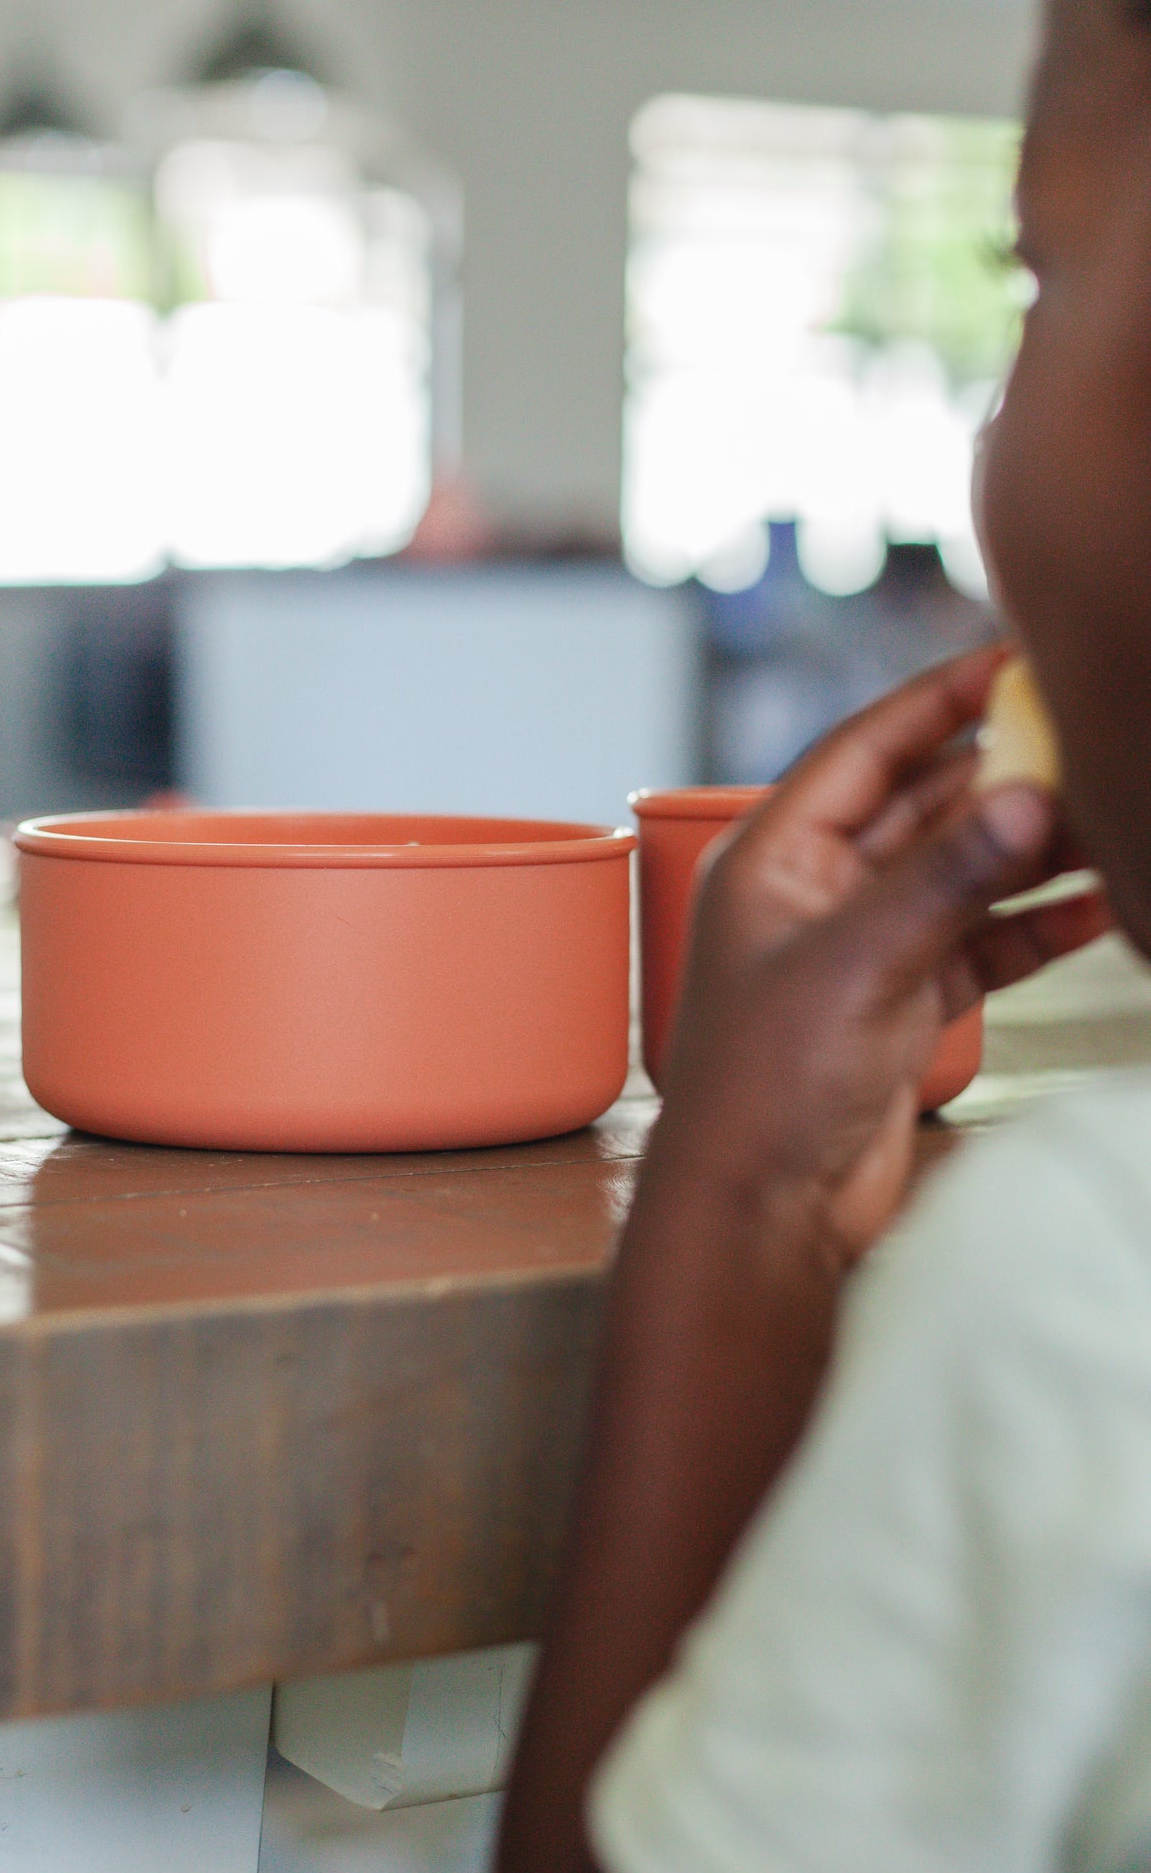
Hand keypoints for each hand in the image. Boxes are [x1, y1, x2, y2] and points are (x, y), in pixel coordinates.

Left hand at [664, 649, 1109, 1260]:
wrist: (759, 1213)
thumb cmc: (766, 1086)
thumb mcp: (859, 966)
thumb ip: (947, 881)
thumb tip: (1029, 797)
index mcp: (774, 855)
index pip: (866, 747)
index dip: (941, 700)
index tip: (1018, 659)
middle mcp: (816, 891)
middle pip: (923, 804)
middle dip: (1004, 774)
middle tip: (1088, 741)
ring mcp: (862, 948)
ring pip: (961, 874)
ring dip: (1032, 851)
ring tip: (1113, 821)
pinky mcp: (902, 1005)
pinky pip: (980, 944)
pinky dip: (1034, 926)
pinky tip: (1101, 907)